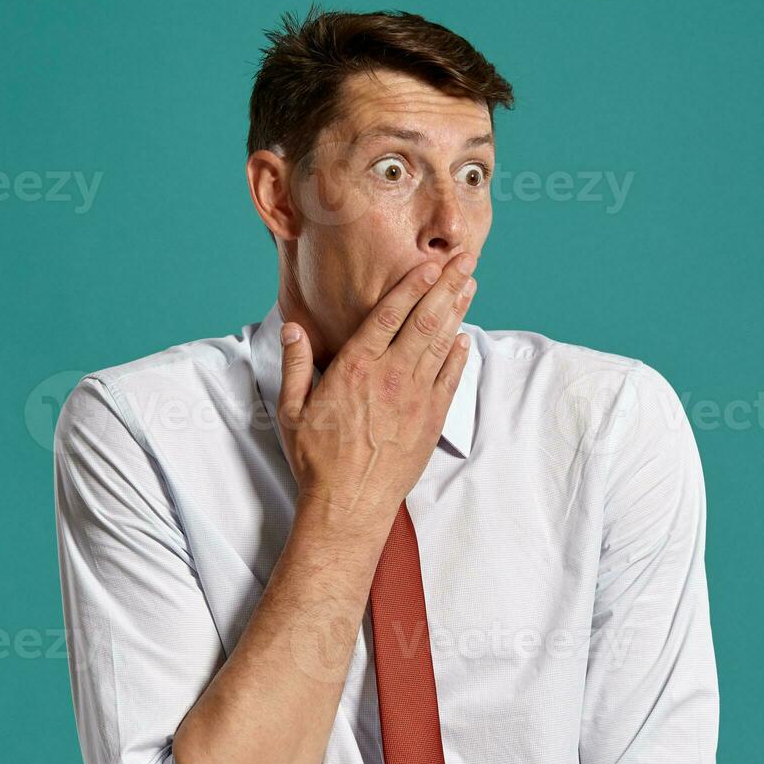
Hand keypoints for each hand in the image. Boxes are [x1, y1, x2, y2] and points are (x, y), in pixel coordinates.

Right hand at [276, 249, 477, 524]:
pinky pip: (450, 378)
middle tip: (465, 259)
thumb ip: (296, 365)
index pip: (390, 315)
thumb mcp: (292, 410)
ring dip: (458, 310)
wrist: (349, 504)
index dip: (412, 285)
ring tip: (471, 284)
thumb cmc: (317, 460)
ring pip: (442, 343)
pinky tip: (464, 337)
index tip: (428, 263)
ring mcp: (415, 398)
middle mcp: (390, 376)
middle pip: (425, 320)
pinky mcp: (430, 420)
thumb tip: (292, 328)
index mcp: (355, 368)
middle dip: (447, 285)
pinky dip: (459, 354)